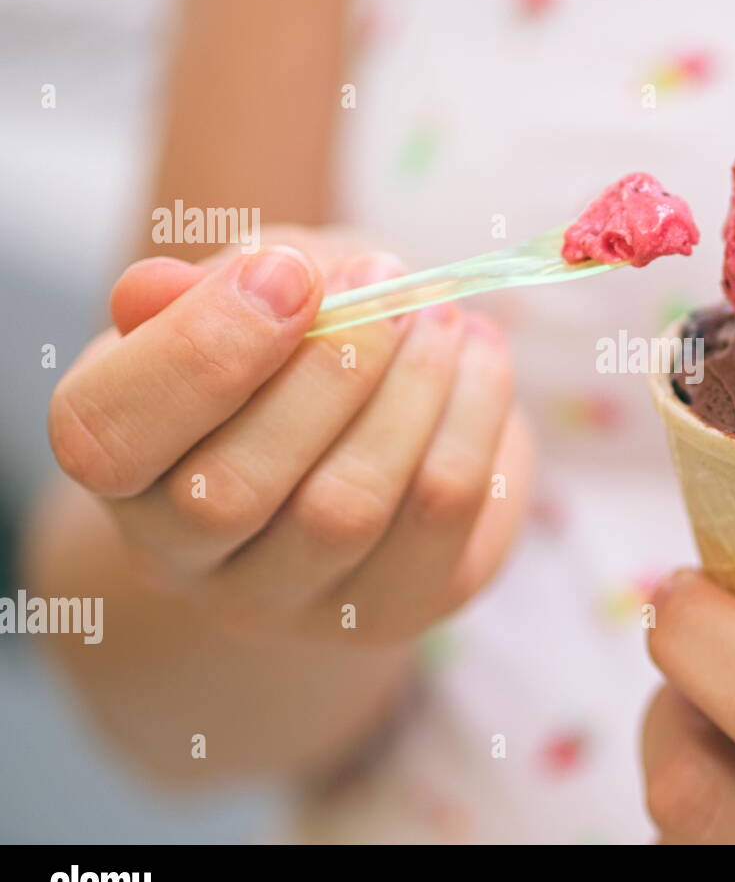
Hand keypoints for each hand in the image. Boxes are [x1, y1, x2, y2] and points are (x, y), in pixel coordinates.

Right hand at [48, 227, 531, 642]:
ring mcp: (283, 601)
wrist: (368, 418)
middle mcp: (180, 555)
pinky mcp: (388, 608)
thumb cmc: (288, 339)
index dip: (202, 348)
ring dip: (412, 391)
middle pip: (233, 491)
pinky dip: (474, 420)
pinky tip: (481, 360)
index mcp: (116, 462)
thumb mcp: (239, 290)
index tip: (292, 273)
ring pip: (346, 510)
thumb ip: (201, 288)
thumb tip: (153, 290)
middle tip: (390, 283)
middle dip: (331, 369)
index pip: (107, 437)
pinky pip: (439, 518)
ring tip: (444, 317)